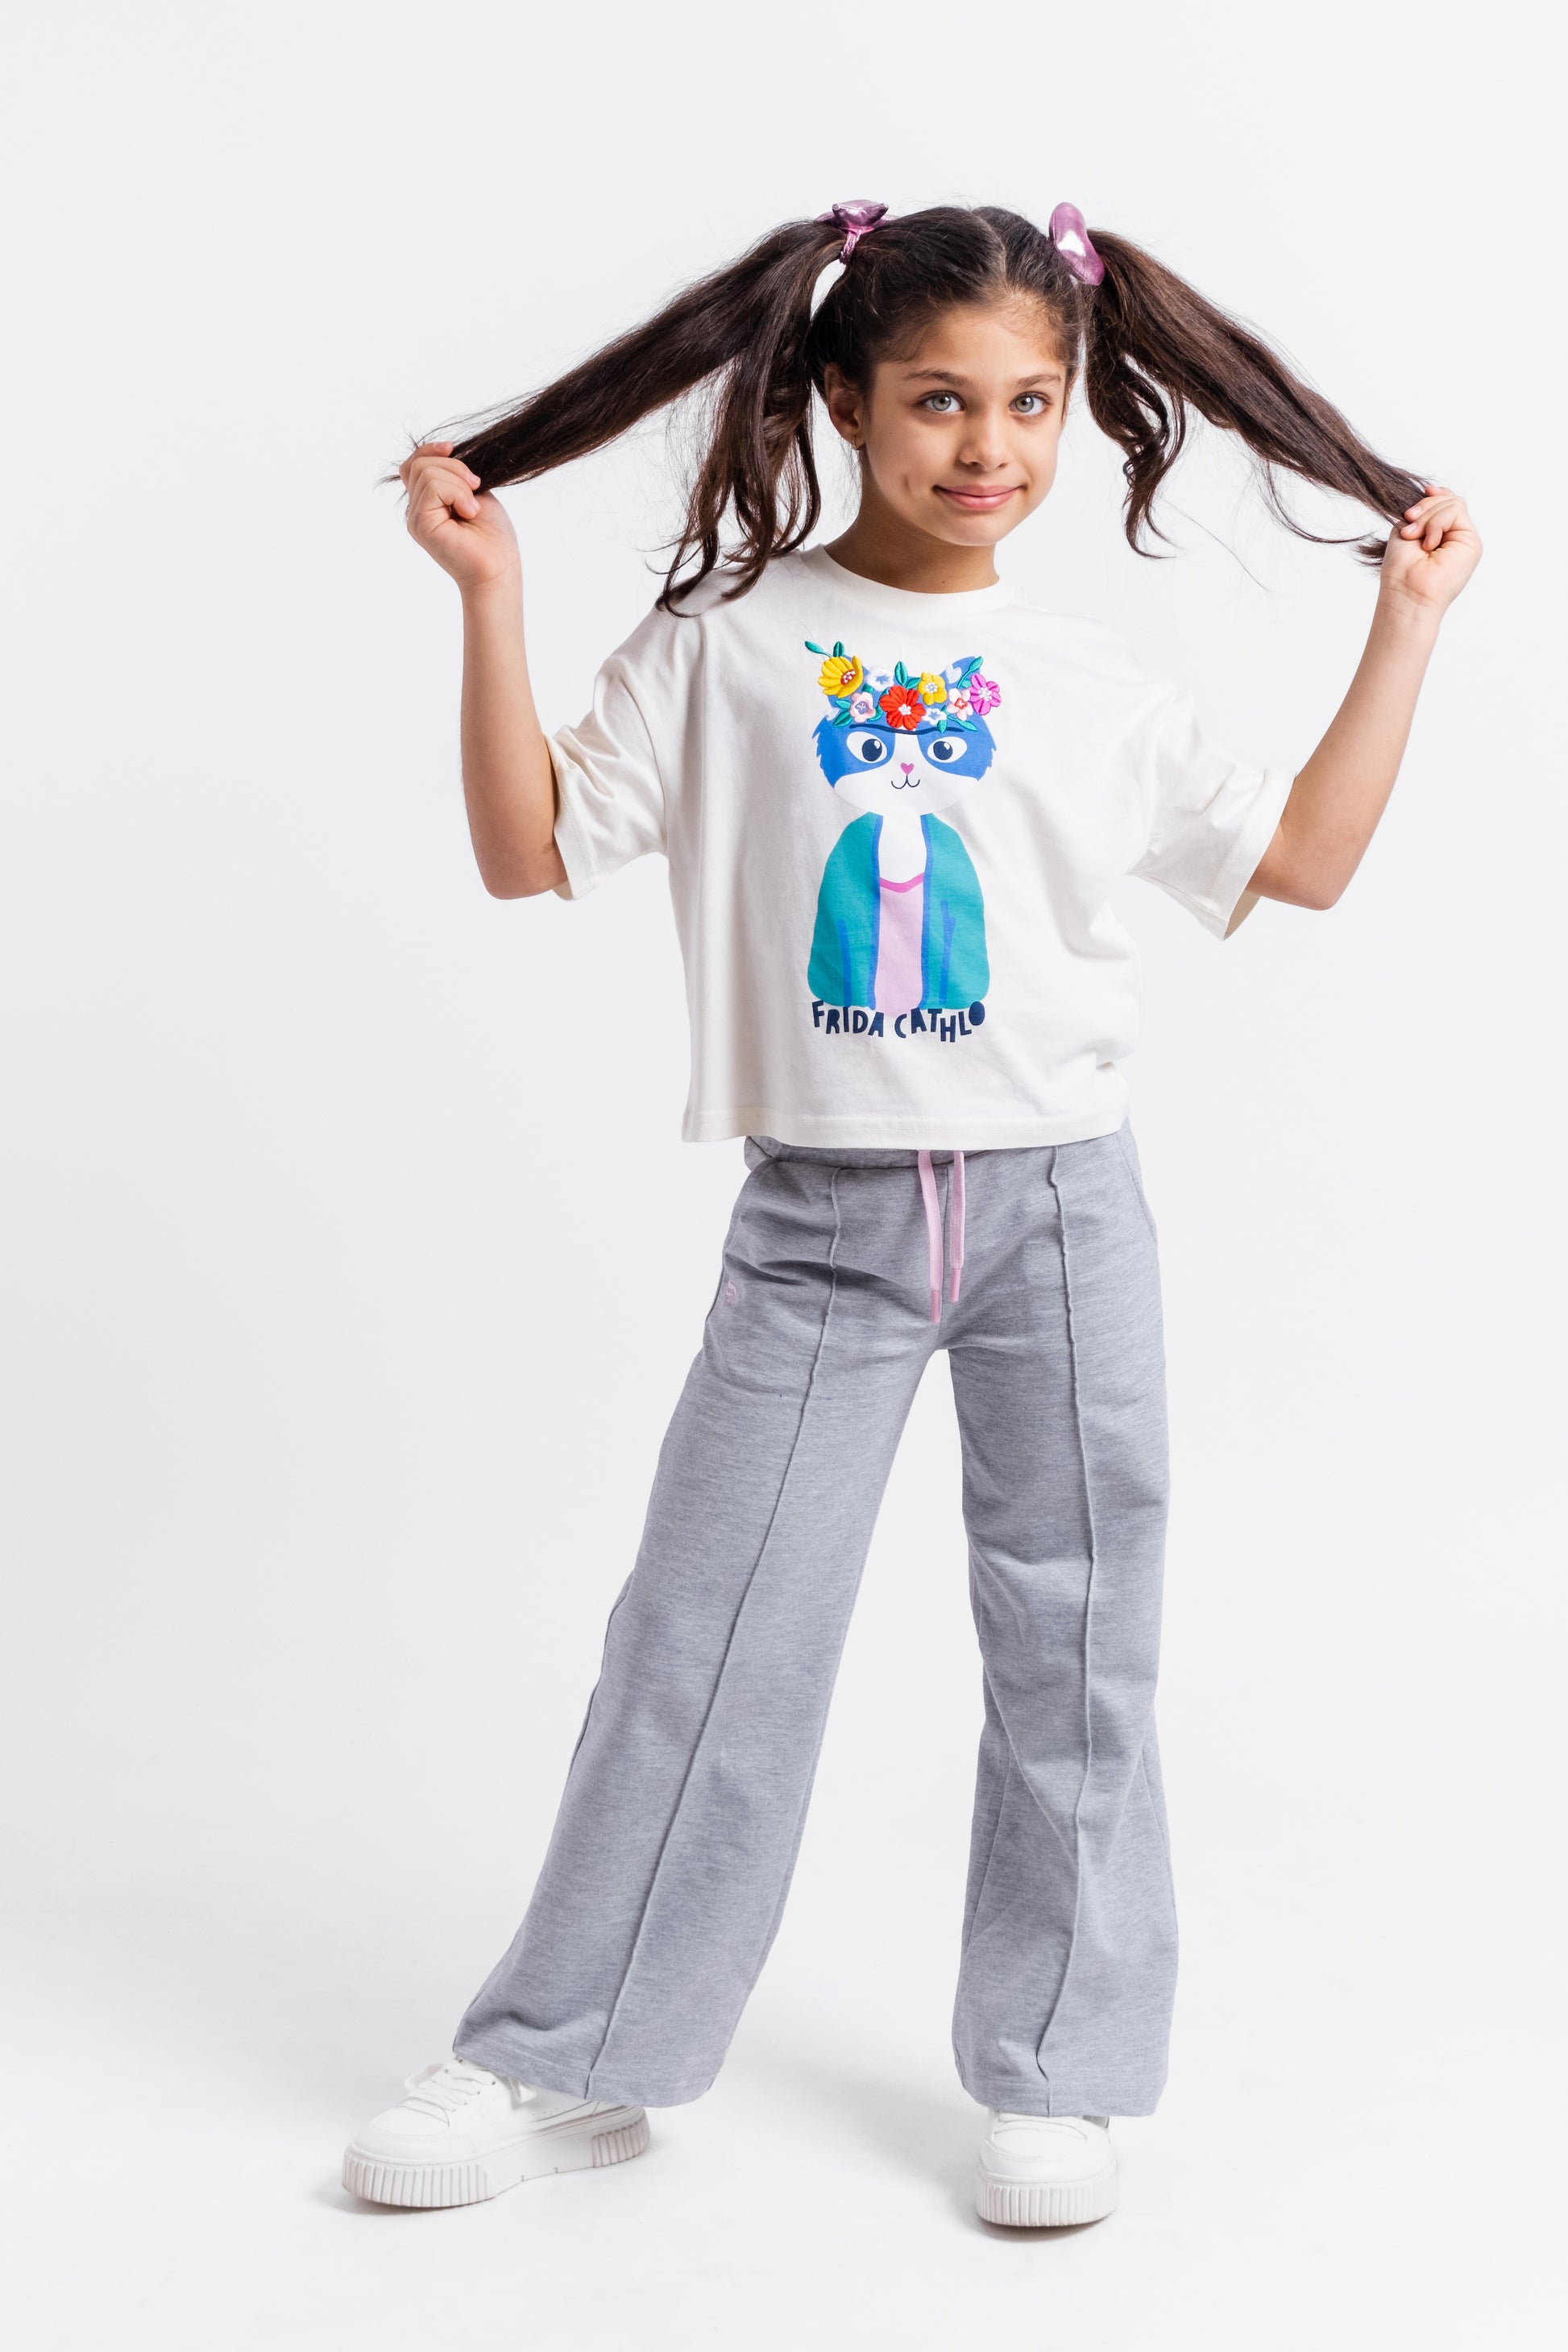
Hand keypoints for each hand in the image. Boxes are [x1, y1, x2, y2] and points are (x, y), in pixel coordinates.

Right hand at [398, 442, 518, 595]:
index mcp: (427, 503)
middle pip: (419, 464)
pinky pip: (433, 487)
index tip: (452, 449)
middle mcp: (416, 511)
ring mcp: (416, 519)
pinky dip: (457, 493)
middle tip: (475, 489)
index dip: (430, 450)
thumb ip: (454, 475)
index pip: (413, 464)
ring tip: (472, 508)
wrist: (500, 568)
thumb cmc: (493, 537)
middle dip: (453, 467)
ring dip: (458, 483)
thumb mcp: (473, 492)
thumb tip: (444, 449)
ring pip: (426, 472)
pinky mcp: (421, 525)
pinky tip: (469, 512)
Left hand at [1378, 484, 1480, 620]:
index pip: (1447, 502)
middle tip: (1409, 530)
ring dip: (1428, 518)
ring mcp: (1465, 540)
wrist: (1406, 592)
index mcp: (1441, 534)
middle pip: (1450, 499)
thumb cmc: (1400, 569)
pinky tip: (1429, 544)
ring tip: (1415, 538)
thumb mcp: (1407, 529)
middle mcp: (1456, 537)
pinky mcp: (1472, 543)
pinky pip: (1455, 511)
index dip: (1435, 494)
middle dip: (1425, 507)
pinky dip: (1436, 523)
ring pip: (1453, 503)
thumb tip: (1430, 489)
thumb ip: (1422, 511)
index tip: (1421, 494)